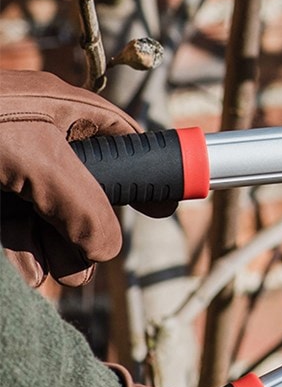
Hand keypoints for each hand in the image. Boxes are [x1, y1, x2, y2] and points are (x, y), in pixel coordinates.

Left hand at [0, 70, 174, 286]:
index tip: (161, 207)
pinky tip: (22, 274)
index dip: (147, 172)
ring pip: (48, 219)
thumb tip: (107, 248)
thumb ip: (84, 204)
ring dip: (53, 252)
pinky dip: (20, 257)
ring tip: (49, 273)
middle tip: (83, 262)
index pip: (125, 140)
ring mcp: (7, 169)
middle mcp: (39, 139)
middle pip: (86, 191)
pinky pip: (12, 233)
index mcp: (64, 112)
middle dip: (87, 231)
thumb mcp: (35, 158)